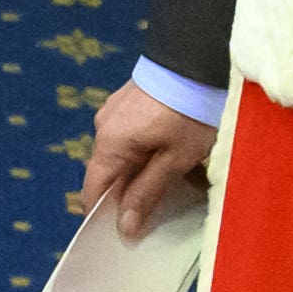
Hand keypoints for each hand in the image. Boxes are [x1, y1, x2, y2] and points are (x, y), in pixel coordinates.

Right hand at [77, 80, 215, 234]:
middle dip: (131, 191)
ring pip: (122, 152)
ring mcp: (113, 110)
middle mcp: (103, 127)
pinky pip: (130, 134)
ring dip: (142, 168)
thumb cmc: (190, 114)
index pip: (93, 191)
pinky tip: (172, 147)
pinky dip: (145, 147)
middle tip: (162, 203)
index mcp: (109, 145)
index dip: (105, 215)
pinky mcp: (128, 99)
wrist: (199, 59)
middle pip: (109, 172)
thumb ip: (147, 194)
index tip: (126, 232)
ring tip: (176, 173)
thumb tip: (124, 229)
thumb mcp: (175, 161)